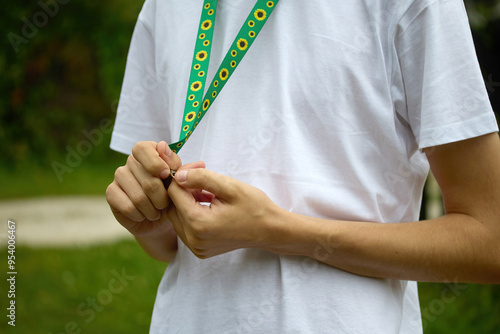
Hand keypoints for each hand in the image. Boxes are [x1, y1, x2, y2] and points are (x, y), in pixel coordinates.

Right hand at [106, 141, 182, 236]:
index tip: (166, 175)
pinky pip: (128, 207)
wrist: (161, 219)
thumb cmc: (172, 196)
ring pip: (139, 196)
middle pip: (147, 178)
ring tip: (156, 211)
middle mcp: (131, 161)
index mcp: (148, 152)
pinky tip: (142, 215)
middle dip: (162, 197)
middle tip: (165, 204)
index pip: (143, 149)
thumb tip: (162, 146)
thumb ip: (174, 164)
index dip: (154, 162)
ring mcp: (119, 175)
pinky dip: (140, 215)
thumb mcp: (179, 181)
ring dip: (152, 209)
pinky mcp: (111, 192)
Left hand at [167, 168, 281, 257]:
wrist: (270, 231)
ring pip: (177, 217)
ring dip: (186, 200)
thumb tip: (178, 175)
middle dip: (182, 188)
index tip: (200, 165)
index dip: (182, 175)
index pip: (174, 193)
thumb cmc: (254, 207)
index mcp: (199, 223)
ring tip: (206, 190)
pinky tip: (207, 203)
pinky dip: (191, 213)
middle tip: (201, 175)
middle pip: (172, 206)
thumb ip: (201, 178)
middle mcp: (193, 239)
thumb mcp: (230, 186)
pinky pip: (186, 227)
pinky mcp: (200, 249)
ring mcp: (196, 247)